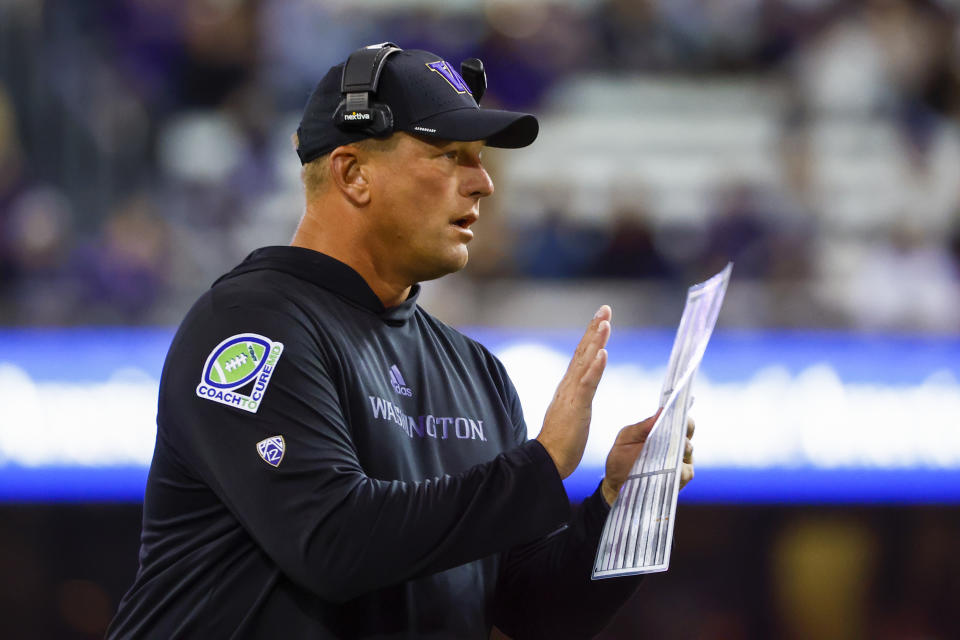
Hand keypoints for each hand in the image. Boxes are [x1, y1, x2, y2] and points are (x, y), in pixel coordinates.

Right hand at [536, 306, 610, 478]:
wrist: (547, 460)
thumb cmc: (561, 442)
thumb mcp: (574, 414)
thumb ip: (577, 398)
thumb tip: (583, 389)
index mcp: (569, 387)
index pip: (582, 356)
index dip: (592, 336)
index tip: (602, 317)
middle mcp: (569, 385)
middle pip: (583, 351)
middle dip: (595, 328)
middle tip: (605, 308)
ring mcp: (571, 394)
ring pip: (585, 362)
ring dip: (596, 341)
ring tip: (605, 322)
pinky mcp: (576, 407)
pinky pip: (587, 384)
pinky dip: (595, 367)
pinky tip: (602, 353)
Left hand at [601, 414, 695, 505]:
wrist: (616, 483)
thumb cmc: (621, 457)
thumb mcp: (627, 438)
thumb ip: (644, 426)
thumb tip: (661, 411)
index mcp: (666, 432)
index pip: (682, 421)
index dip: (682, 417)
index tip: (676, 415)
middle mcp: (677, 445)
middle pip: (688, 434)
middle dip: (680, 432)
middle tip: (670, 433)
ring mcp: (680, 462)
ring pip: (688, 452)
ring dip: (677, 449)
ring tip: (665, 451)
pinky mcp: (679, 479)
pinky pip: (684, 472)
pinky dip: (676, 468)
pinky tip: (666, 468)